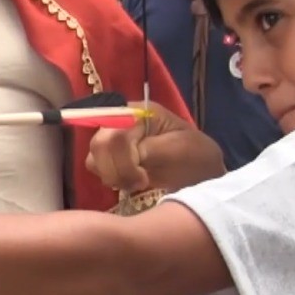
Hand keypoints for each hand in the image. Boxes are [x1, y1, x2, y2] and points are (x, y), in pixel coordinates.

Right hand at [87, 103, 224, 193]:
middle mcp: (122, 120)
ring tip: (139, 182)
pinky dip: (112, 179)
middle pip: (99, 144)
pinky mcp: (111, 155)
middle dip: (117, 169)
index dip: (122, 158)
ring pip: (94, 159)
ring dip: (114, 176)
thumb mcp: (181, 150)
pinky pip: (97, 168)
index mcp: (141, 112)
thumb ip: (152, 150)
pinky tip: (132, 182)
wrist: (201, 173)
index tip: (143, 177)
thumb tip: (130, 155)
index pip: (115, 132)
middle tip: (141, 182)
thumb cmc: (196, 157)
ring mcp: (114, 138)